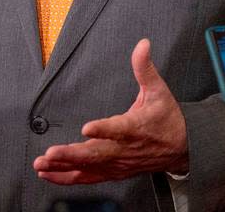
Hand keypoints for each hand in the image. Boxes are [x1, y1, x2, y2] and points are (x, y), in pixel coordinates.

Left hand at [33, 38, 188, 184]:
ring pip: (89, 168)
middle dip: (72, 154)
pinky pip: (87, 177)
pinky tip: (48, 174)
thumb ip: (145, 68)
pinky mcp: (113, 172)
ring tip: (43, 164)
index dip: (104, 129)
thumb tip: (142, 45)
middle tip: (51, 152)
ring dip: (64, 167)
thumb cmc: (167, 119)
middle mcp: (125, 149)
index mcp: (136, 127)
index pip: (119, 129)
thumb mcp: (159, 90)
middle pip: (97, 154)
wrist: (181, 148)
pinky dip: (67, 178)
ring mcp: (118, 163)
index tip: (87, 127)